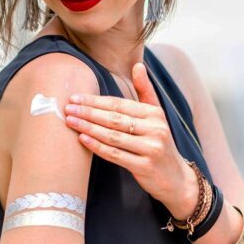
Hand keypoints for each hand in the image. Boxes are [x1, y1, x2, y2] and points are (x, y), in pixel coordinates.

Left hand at [64, 62, 196, 216]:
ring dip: (88, 128)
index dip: (96, 101)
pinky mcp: (145, 167)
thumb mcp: (157, 116)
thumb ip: (146, 91)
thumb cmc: (160, 144)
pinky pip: (116, 155)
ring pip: (113, 136)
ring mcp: (151, 149)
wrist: (176, 179)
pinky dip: (98, 147)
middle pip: (114, 118)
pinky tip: (83, 139)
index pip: (120, 104)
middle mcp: (155, 129)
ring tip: (70, 122)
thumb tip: (138, 65)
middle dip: (88, 112)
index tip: (75, 97)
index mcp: (155, 114)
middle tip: (67, 108)